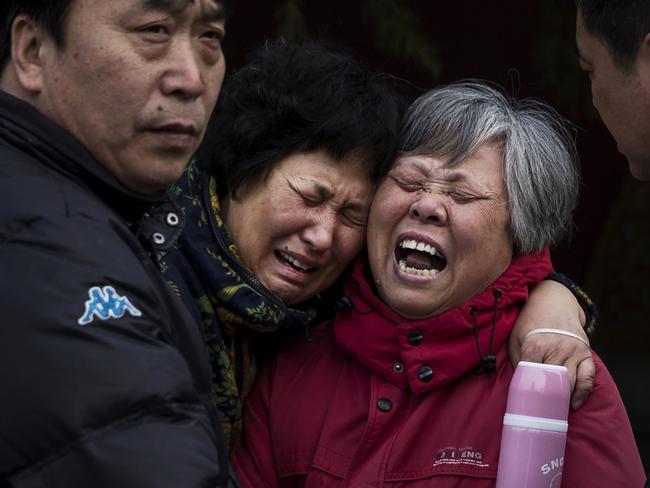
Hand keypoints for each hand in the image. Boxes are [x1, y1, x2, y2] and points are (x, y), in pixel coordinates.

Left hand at [509, 280, 594, 409]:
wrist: (552, 302)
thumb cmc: (530, 323)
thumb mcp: (515, 338)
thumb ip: (518, 361)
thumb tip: (521, 385)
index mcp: (535, 345)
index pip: (532, 374)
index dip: (528, 391)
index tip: (525, 405)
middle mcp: (556, 348)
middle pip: (553, 382)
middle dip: (547, 400)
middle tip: (540, 414)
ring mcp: (573, 350)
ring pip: (571, 382)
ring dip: (564, 399)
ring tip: (555, 412)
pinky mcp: (585, 352)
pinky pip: (588, 377)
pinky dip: (583, 392)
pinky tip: (574, 404)